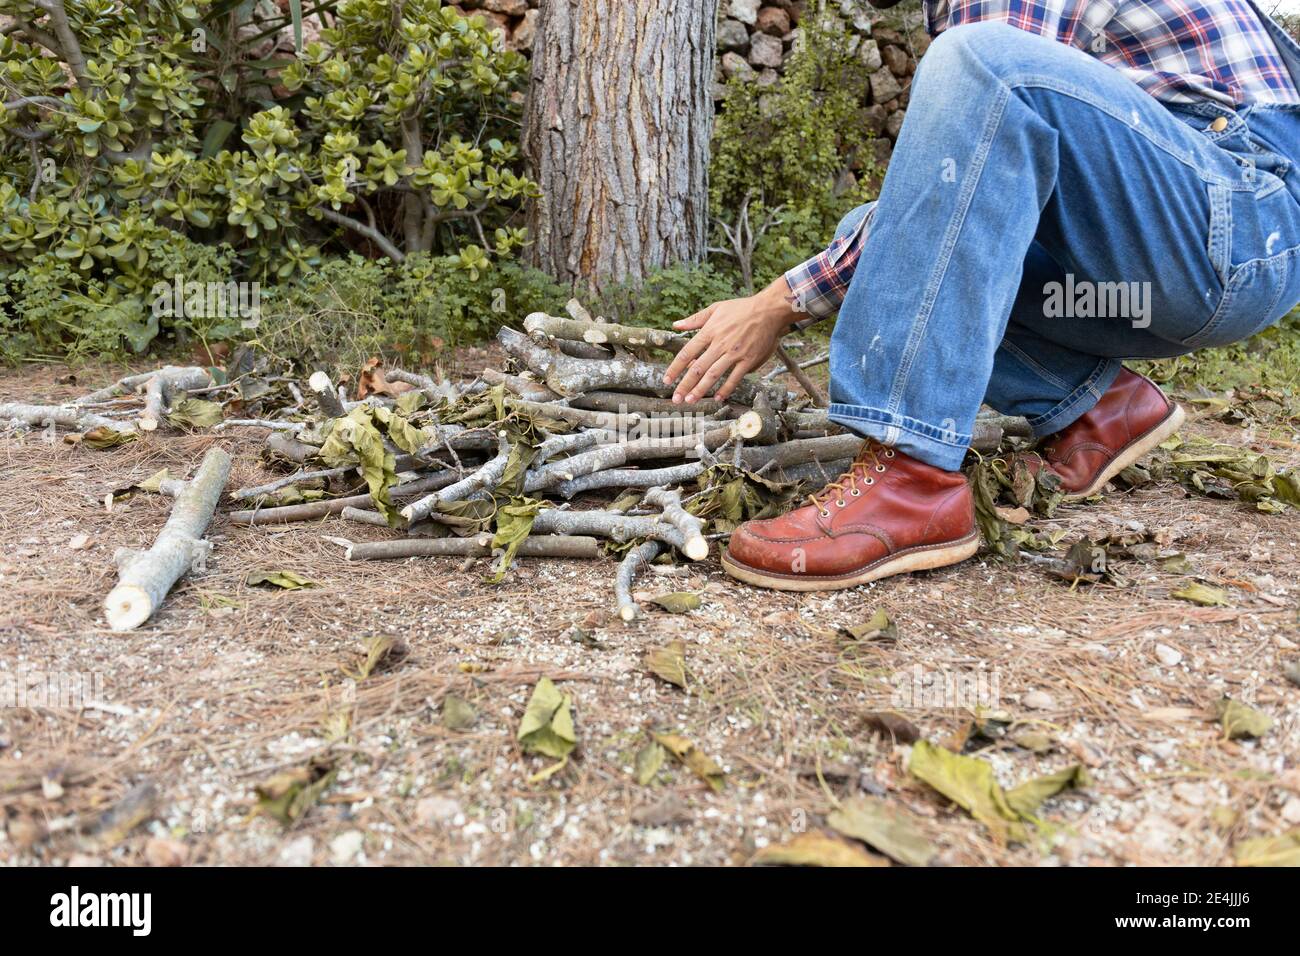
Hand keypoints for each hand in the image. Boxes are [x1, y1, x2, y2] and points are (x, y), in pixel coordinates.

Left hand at [662, 277, 797, 402]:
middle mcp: (720, 344)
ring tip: (690, 400)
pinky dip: (725, 389)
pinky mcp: (749, 360)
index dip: (675, 368)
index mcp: (710, 331)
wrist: (769, 310)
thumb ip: (695, 319)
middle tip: (676, 398)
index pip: (686, 353)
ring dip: (700, 389)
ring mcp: (735, 353)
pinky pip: (735, 378)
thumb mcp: (716, 308)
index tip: (667, 380)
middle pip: (697, 368)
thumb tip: (675, 325)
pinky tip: (717, 397)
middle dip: (684, 385)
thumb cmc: (742, 308)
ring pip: (713, 375)